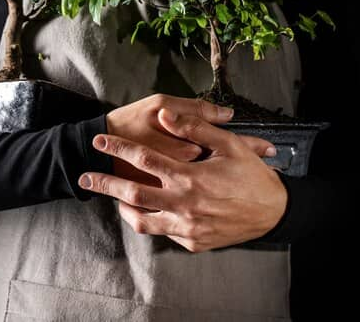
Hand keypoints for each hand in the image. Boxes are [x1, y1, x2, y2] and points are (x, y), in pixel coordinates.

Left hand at [79, 107, 287, 251]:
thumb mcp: (229, 145)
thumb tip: (168, 117)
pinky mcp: (193, 242)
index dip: (118, 147)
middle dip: (105, 184)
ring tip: (115, 199)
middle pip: (132, 193)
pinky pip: (164, 232)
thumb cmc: (253, 176)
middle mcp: (183, 204)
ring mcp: (187, 227)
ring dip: (124, 208)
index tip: (99, 142)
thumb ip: (195, 127)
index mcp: (189, 177)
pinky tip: (150, 212)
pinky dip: (152, 221)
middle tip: (84, 178)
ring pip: (143, 220)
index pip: (143, 158)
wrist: (274, 213)